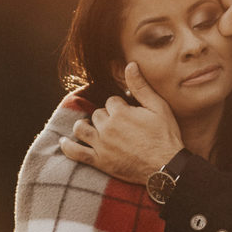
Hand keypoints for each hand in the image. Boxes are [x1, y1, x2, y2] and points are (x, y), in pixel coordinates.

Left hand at [59, 62, 184, 184]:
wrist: (166, 167)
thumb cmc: (165, 136)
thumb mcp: (158, 107)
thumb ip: (141, 86)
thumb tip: (130, 65)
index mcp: (121, 112)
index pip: (111, 101)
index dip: (120, 106)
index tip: (130, 114)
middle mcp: (108, 128)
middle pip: (97, 114)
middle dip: (106, 117)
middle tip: (120, 126)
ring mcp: (102, 145)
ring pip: (82, 128)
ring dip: (85, 126)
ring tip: (91, 128)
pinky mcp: (100, 162)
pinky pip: (76, 153)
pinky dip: (68, 146)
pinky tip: (64, 141)